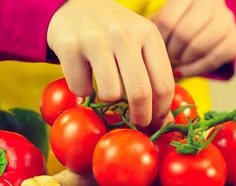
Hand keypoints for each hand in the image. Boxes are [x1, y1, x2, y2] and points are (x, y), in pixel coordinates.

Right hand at [48, 0, 174, 128]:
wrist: (73, 6)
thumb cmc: (113, 32)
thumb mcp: (139, 43)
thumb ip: (153, 75)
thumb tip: (165, 122)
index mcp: (148, 34)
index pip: (164, 84)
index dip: (161, 112)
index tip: (156, 124)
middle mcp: (124, 34)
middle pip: (140, 93)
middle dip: (140, 118)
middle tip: (136, 124)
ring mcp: (96, 39)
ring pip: (111, 94)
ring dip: (108, 100)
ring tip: (105, 87)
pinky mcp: (69, 46)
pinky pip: (81, 88)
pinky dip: (82, 90)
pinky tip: (82, 75)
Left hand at [153, 0, 235, 77]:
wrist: (208, 23)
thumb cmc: (179, 21)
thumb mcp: (166, 16)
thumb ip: (155, 27)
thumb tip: (143, 52)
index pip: (168, 20)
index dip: (160, 40)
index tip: (155, 47)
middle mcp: (212, 1)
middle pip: (184, 33)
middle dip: (172, 51)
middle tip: (167, 57)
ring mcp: (226, 19)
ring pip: (198, 47)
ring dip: (183, 60)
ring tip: (177, 61)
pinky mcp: (235, 40)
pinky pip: (212, 60)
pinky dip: (195, 70)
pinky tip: (185, 70)